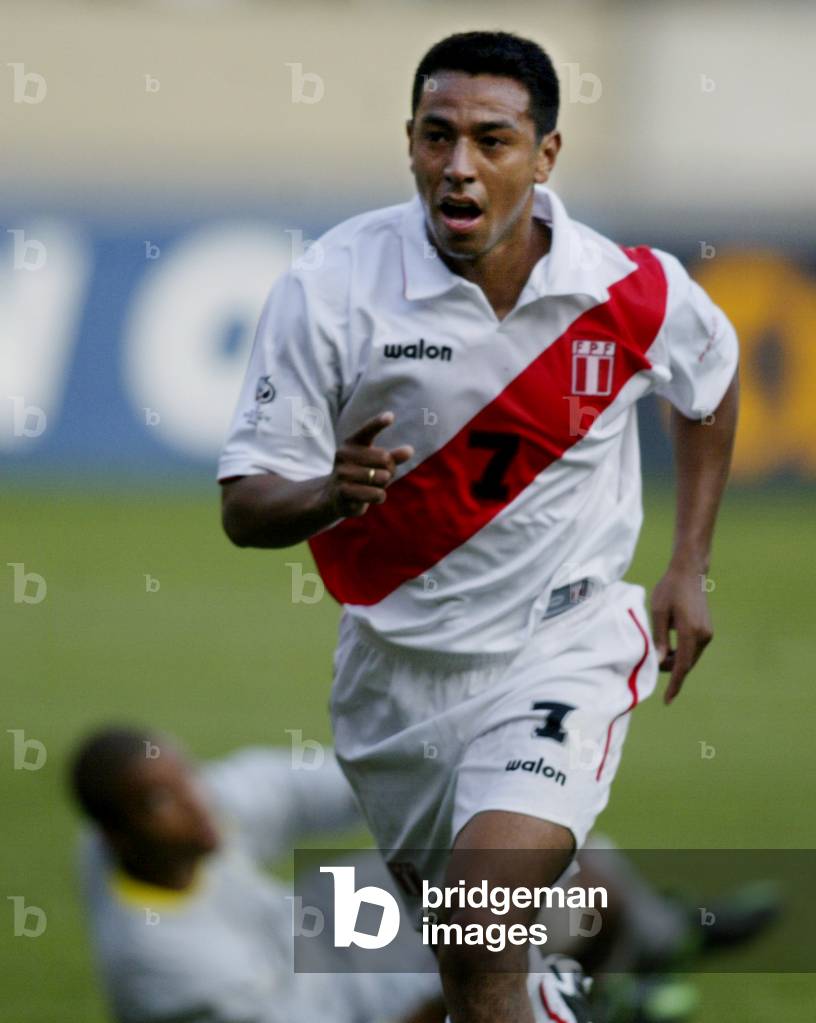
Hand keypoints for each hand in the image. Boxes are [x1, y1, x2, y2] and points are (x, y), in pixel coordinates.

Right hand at [324, 411, 413, 518]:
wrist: (334, 496)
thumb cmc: (360, 475)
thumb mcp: (376, 464)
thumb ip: (392, 456)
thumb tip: (410, 450)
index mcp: (352, 443)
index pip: (367, 430)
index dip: (378, 423)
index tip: (391, 416)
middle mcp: (344, 455)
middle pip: (385, 458)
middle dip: (390, 469)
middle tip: (382, 475)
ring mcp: (342, 473)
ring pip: (382, 477)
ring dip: (384, 485)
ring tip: (372, 486)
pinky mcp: (344, 492)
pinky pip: (376, 493)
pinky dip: (380, 496)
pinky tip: (373, 496)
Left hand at [650, 567, 713, 704]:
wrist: (689, 573)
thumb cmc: (669, 590)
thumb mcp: (658, 612)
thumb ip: (659, 638)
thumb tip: (659, 663)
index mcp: (691, 632)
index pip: (682, 666)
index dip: (674, 684)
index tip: (666, 700)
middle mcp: (704, 635)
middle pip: (686, 664)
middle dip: (671, 671)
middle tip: (652, 667)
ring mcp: (708, 633)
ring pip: (690, 658)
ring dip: (675, 662)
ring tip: (659, 654)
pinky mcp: (707, 631)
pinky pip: (693, 649)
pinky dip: (681, 653)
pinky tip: (669, 648)